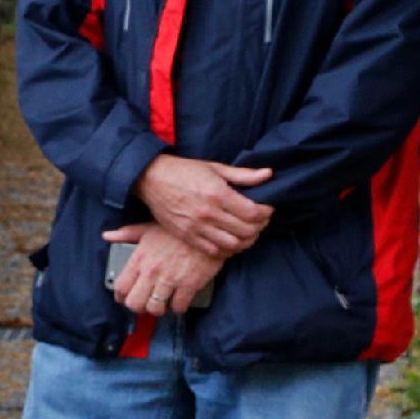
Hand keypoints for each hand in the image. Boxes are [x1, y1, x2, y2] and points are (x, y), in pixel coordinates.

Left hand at [101, 222, 221, 316]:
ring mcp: (170, 279)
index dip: (121, 297)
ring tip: (162, 304)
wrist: (207, 231)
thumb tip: (107, 236)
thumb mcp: (148, 228)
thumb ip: (126, 234)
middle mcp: (151, 271)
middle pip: (135, 303)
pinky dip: (178, 308)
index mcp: (139, 259)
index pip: (121, 287)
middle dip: (138, 308)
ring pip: (155, 308)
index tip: (125, 299)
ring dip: (158, 310)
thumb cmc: (177, 231)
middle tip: (144, 305)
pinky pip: (179, 307)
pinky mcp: (189, 285)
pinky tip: (179, 302)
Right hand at [133, 154, 273, 258]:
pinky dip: (227, 249)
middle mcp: (208, 213)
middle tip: (259, 220)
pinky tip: (230, 240)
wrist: (150, 179)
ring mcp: (196, 227)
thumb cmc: (183, 171)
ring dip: (245, 240)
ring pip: (233, 244)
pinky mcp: (186, 235)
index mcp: (217, 194)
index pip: (253, 212)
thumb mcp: (215, 168)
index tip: (265, 208)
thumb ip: (243, 174)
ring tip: (246, 231)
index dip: (265, 212)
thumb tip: (268, 174)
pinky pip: (214, 250)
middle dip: (259, 226)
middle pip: (246, 230)